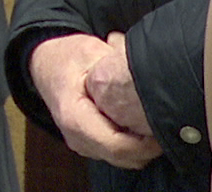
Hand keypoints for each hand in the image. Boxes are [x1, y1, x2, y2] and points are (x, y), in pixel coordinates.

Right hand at [30, 33, 162, 168]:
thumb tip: (147, 70)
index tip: (163, 130)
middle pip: (122, 157)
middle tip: (166, 124)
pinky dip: (134, 144)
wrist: (46, 64)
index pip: (116, 145)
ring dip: (142, 146)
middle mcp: (76, 137)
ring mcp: (83, 144)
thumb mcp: (92, 52)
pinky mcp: (90, 145)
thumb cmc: (66, 57)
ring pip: (123, 159)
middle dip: (148, 146)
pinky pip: (118, 153)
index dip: (145, 143)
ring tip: (154, 121)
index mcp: (74, 117)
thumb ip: (118, 63)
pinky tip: (141, 123)